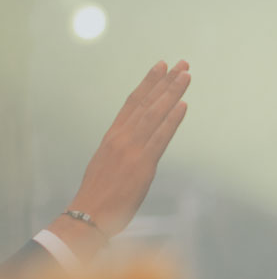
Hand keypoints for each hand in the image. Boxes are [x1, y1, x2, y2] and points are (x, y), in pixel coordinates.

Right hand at [67, 60, 190, 238]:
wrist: (89, 214)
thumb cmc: (98, 194)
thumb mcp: (107, 162)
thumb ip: (122, 148)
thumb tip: (134, 141)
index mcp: (112, 135)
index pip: (132, 102)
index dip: (148, 82)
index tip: (160, 66)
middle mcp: (122, 137)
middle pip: (147, 102)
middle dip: (166, 81)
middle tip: (181, 64)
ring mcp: (132, 149)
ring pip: (154, 114)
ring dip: (172, 93)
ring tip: (185, 75)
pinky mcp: (142, 164)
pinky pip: (160, 138)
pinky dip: (172, 120)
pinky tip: (183, 105)